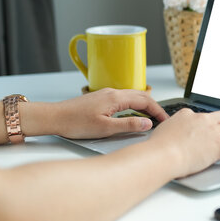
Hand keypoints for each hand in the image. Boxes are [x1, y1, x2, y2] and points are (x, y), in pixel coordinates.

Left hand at [51, 88, 169, 138]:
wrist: (54, 117)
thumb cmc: (75, 123)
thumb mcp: (105, 128)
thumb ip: (129, 125)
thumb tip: (148, 123)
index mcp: (116, 98)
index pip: (145, 101)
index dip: (158, 111)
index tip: (166, 120)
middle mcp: (113, 92)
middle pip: (141, 95)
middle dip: (154, 106)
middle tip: (162, 119)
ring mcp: (106, 94)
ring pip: (133, 96)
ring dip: (145, 105)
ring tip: (151, 117)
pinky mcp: (101, 98)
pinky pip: (124, 98)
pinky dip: (134, 105)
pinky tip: (133, 114)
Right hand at [149, 108, 219, 177]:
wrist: (162, 155)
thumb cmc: (158, 148)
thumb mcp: (162, 131)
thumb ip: (172, 129)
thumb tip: (172, 132)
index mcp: (189, 115)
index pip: (205, 116)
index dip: (210, 124)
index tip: (211, 131)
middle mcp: (204, 120)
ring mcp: (214, 132)